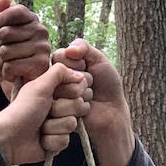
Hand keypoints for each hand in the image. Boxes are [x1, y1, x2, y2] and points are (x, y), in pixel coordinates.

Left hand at [0, 0, 50, 98]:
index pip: (13, 10)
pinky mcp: (41, 64)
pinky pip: (11, 66)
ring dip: (3, 61)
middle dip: (0, 47)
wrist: (14, 84)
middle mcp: (41, 30)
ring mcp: (43, 47)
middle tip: (7, 54)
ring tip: (12, 64)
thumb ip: (1, 17)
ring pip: (6, 51)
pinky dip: (7, 73)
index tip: (0, 34)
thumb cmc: (7, 58)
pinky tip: (15, 74)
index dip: (0, 22)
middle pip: (5, 33)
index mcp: (31, 19)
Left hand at [0, 63, 89, 164]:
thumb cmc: (22, 109)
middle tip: (46, 111)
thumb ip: (59, 72)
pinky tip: (40, 139)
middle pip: (80, 106)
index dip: (72, 93)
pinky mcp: (57, 142)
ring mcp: (58, 125)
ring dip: (54, 126)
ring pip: (72, 124)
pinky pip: (65, 141)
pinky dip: (51, 140)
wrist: (9, 137)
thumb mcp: (39, 85)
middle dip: (62, 110)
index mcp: (55, 91)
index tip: (56, 94)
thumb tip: (79, 75)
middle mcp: (58, 106)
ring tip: (40, 126)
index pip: (80, 89)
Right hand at [52, 39, 133, 165]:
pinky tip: (84, 112)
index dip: (76, 63)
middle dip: (81, 81)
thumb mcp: (99, 60)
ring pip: (59, 93)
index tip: (87, 69)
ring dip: (81, 96)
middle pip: (57, 75)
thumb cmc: (107, 86)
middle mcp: (55, 83)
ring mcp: (53, 100)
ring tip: (88, 99)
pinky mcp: (55, 118)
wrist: (112, 112)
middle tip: (90, 87)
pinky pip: (60, 109)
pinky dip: (79, 109)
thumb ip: (84, 47)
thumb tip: (69, 49)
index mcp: (62, 67)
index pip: (58, 57)